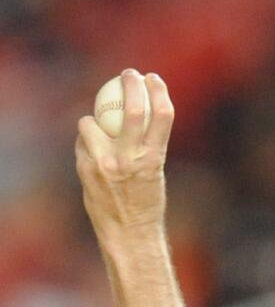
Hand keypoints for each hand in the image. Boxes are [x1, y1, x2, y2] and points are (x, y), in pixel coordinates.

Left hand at [75, 70, 174, 248]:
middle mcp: (129, 158)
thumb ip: (145, 144)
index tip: (154, 78)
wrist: (128, 231)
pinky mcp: (85, 168)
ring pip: (91, 123)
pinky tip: (92, 152)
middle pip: (131, 109)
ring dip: (93, 121)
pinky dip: (86, 142)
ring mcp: (104, 163)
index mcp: (153, 158)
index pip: (161, 115)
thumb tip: (137, 112)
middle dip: (130, 84)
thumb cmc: (146, 202)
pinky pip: (82, 142)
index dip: (158, 91)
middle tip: (129, 75)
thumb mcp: (155, 171)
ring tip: (98, 128)